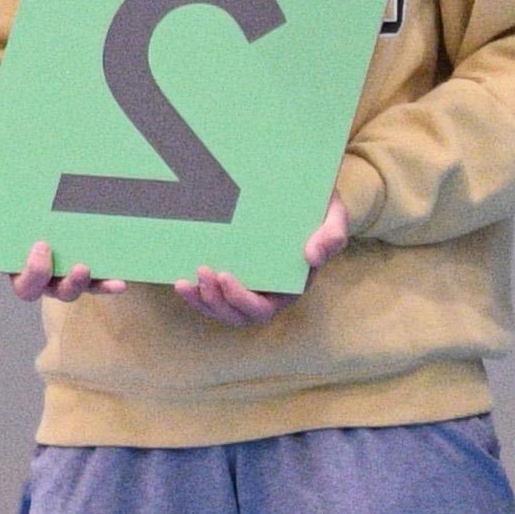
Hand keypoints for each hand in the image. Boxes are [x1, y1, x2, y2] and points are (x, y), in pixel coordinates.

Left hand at [167, 198, 345, 325]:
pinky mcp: (231, 275)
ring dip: (202, 301)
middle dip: (217, 301)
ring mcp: (248, 286)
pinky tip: (181, 283)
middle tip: (202, 272)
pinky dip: (195, 294)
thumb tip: (313, 256)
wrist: (302, 197)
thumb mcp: (333, 216)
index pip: (263, 309)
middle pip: (238, 316)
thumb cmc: (318, 209)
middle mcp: (268, 294)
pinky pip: (211, 295)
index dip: (241, 300)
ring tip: (185, 282)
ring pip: (221, 310)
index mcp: (289, 287)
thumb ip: (332, 235)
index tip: (224, 276)